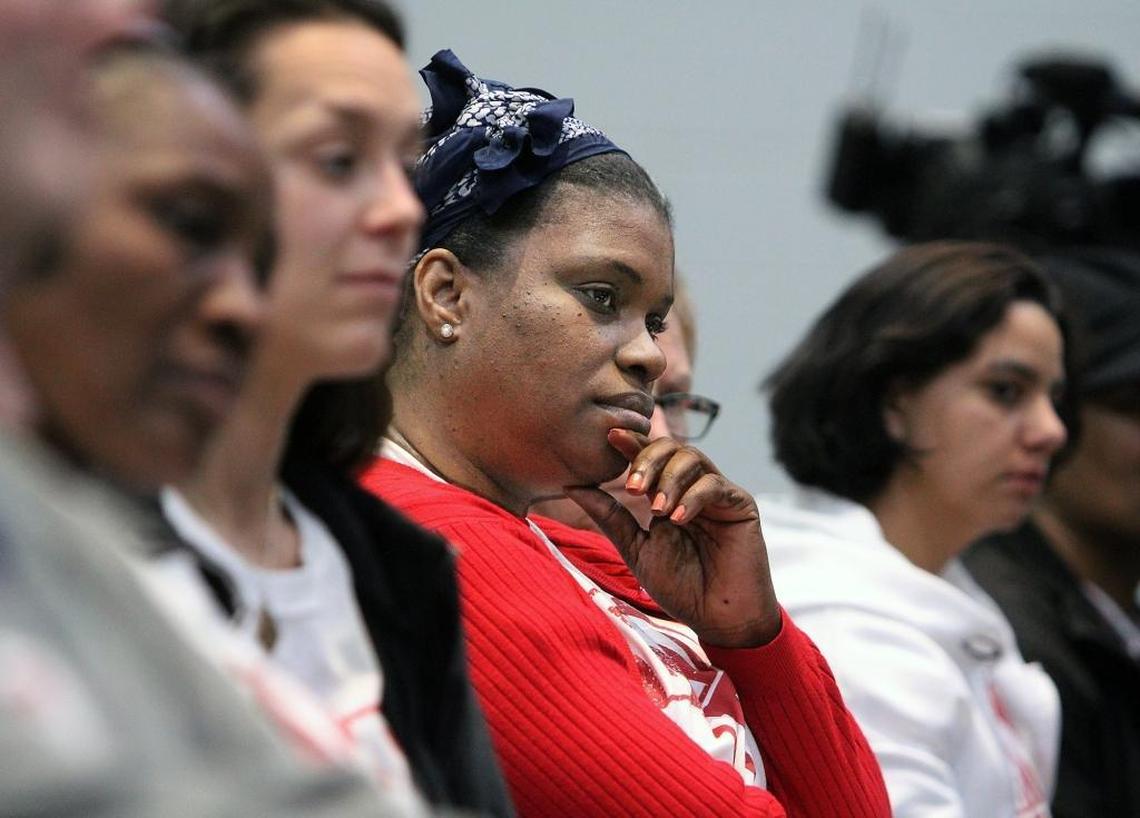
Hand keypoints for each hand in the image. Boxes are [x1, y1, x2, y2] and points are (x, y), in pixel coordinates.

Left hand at [563, 429, 780, 647]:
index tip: (610, 436)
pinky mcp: (741, 505)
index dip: (632, 443)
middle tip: (632, 487)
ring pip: (693, 458)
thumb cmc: (679, 586)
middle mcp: (693, 488)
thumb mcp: (635, 548)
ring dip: (669, 479)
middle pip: (671, 448)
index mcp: (667, 494)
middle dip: (648, 460)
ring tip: (657, 510)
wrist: (718, 618)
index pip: (650, 458)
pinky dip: (693, 497)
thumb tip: (572, 486)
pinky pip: (715, 485)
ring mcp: (718, 494)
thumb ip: (609, 516)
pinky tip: (679, 519)